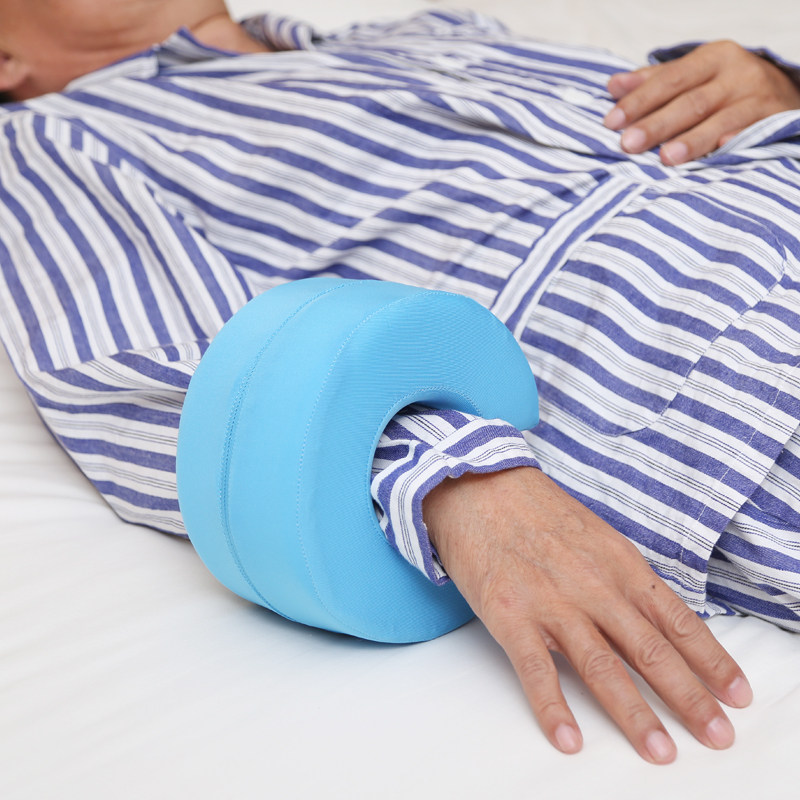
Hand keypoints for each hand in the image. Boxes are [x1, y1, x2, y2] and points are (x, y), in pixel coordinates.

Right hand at [423, 467, 752, 763]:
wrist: (477, 486)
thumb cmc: (536, 510)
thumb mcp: (595, 536)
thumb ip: (624, 579)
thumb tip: (657, 622)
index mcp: (619, 563)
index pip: (676, 619)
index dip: (711, 660)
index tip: (735, 694)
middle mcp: (593, 585)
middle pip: (650, 650)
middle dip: (688, 698)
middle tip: (716, 736)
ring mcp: (551, 601)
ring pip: (601, 666)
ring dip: (634, 714)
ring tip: (660, 751)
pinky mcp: (510, 613)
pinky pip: (535, 668)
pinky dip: (553, 707)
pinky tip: (569, 738)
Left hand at [603, 40, 799, 164]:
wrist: (784, 95)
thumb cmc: (725, 88)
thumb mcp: (694, 76)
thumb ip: (653, 82)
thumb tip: (613, 86)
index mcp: (712, 58)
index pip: (669, 80)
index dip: (639, 101)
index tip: (611, 122)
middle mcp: (736, 74)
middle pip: (690, 102)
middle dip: (657, 124)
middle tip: (628, 144)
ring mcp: (756, 97)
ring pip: (719, 120)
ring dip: (691, 140)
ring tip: (665, 158)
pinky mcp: (772, 121)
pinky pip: (748, 135)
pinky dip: (732, 143)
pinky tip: (716, 153)